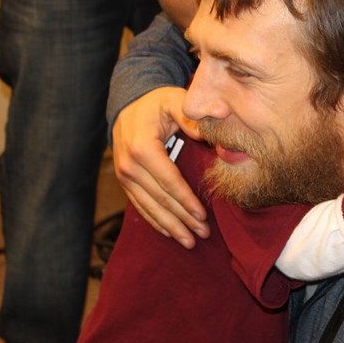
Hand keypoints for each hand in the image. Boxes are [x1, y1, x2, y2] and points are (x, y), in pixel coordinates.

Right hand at [112, 87, 206, 248]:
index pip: (169, 181)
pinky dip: (155, 220)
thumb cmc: (157, 103)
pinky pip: (140, 205)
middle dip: (182, 219)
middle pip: (160, 199)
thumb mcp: (175, 100)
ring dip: (170, 226)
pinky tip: (169, 233)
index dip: (186, 201)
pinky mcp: (124, 181)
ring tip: (189, 241)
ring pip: (149, 207)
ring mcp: (124, 175)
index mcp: (142, 147)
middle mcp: (129, 165)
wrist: (129, 103)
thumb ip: (193, 114)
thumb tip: (220, 116)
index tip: (203, 217)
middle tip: (203, 235)